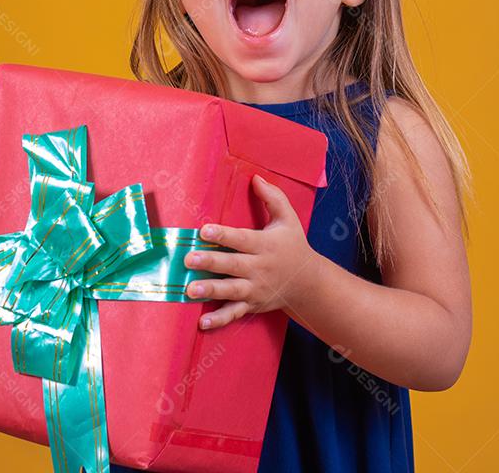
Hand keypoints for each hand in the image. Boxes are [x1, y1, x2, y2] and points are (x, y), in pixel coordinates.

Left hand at [184, 174, 319, 329]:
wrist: (309, 283)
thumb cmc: (293, 245)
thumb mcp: (288, 219)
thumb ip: (272, 197)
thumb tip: (256, 177)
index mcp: (265, 245)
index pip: (241, 239)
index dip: (223, 234)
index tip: (204, 230)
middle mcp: (259, 268)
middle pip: (232, 264)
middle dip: (211, 262)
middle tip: (189, 259)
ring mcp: (255, 289)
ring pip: (231, 290)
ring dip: (211, 290)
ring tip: (191, 290)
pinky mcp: (252, 304)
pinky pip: (234, 313)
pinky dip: (219, 320)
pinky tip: (202, 323)